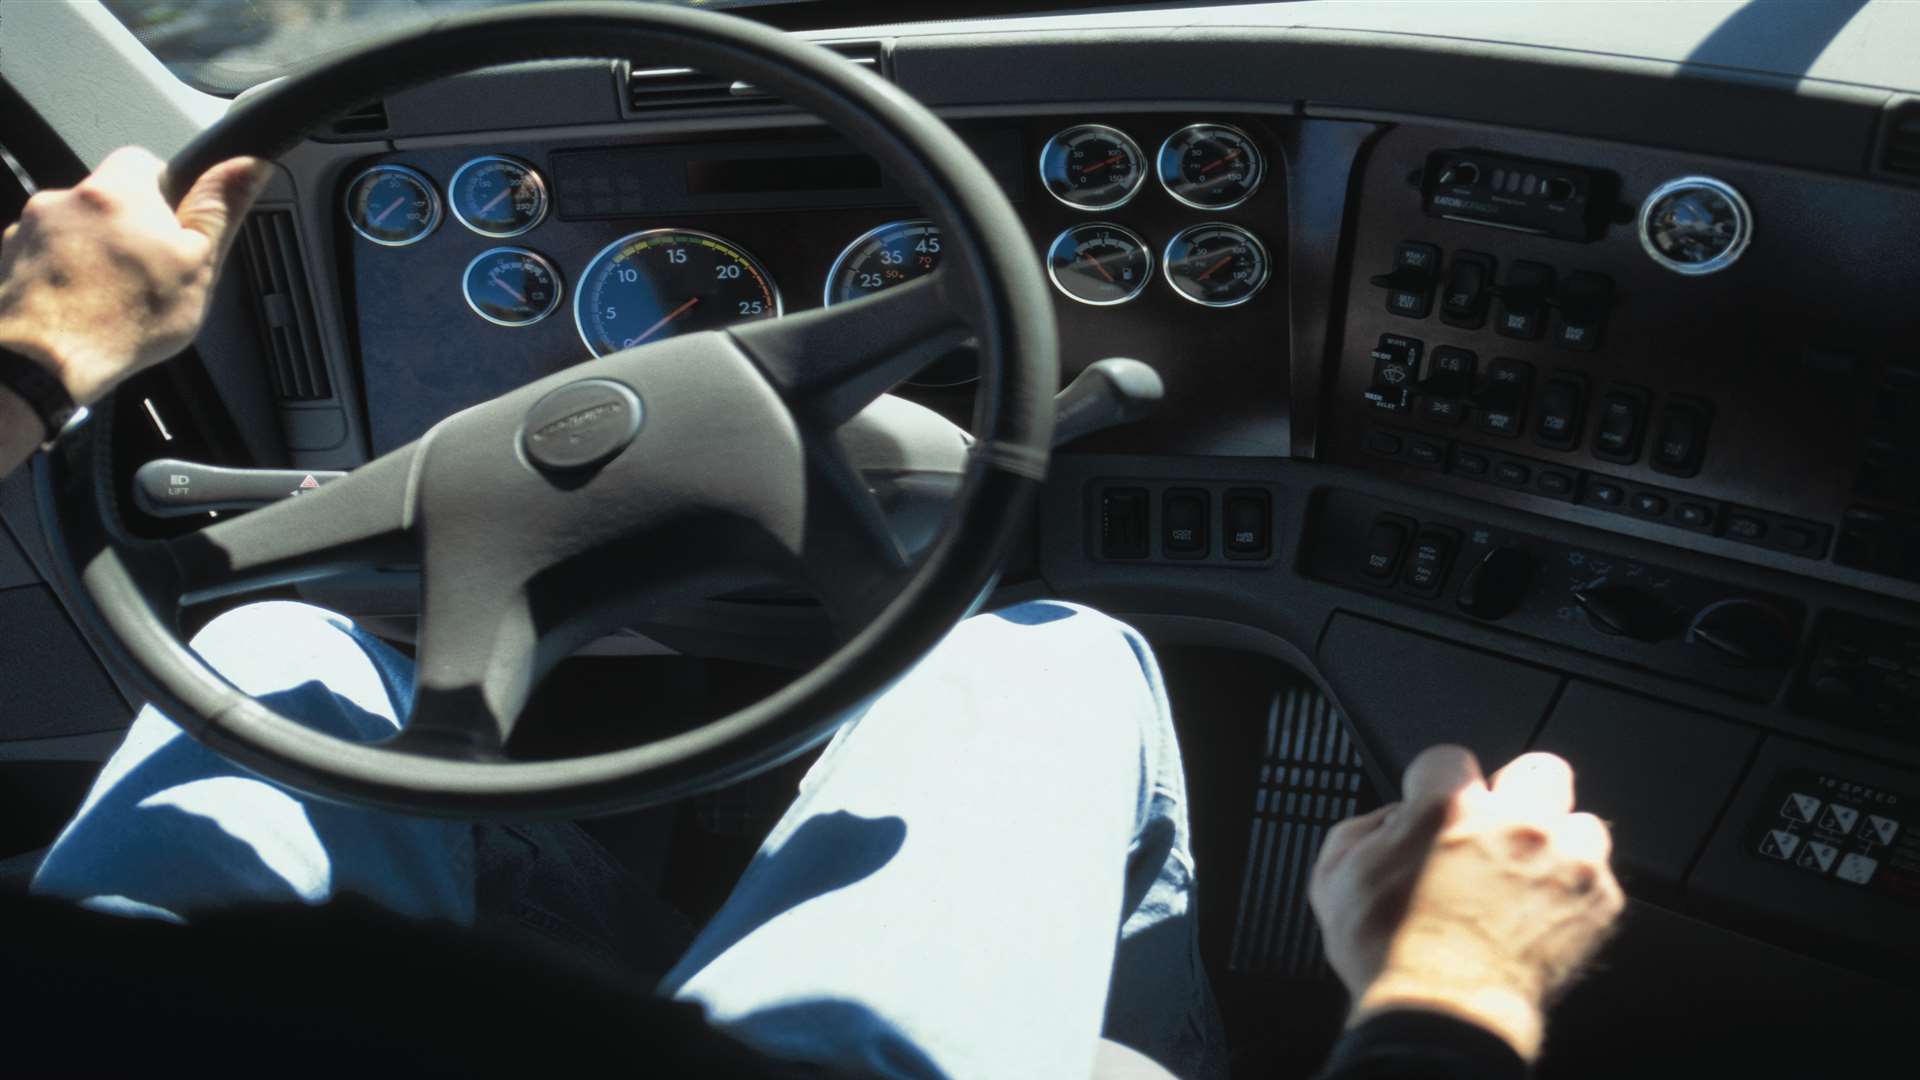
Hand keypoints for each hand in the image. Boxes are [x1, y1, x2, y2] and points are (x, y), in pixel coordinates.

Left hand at [0, 147, 270, 404]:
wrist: (43, 363)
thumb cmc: (124, 319)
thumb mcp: (197, 264)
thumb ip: (220, 209)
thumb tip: (249, 165)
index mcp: (118, 191)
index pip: (146, 162)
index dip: (165, 194)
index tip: (172, 230)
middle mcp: (65, 199)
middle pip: (106, 201)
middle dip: (126, 229)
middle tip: (146, 273)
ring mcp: (28, 230)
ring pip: (72, 231)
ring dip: (90, 254)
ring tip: (109, 298)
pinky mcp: (7, 260)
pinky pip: (42, 259)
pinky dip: (59, 277)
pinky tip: (78, 308)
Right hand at [1308, 746, 1624, 1060]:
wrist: (1443, 1015)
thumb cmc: (1390, 955)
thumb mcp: (1336, 877)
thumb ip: (1366, 828)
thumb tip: (1394, 821)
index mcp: (1448, 807)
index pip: (1448, 757)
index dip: (1433, 785)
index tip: (1432, 808)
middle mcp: (1515, 823)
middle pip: (1539, 770)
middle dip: (1516, 795)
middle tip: (1494, 829)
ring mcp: (1565, 860)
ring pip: (1581, 822)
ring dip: (1556, 843)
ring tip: (1526, 876)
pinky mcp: (1598, 901)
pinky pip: (1599, 876)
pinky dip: (1574, 892)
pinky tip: (1541, 914)